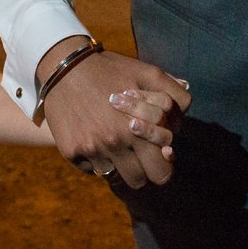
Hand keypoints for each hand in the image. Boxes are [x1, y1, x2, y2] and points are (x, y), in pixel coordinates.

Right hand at [37, 40, 190, 188]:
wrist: (65, 66)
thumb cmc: (110, 70)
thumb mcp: (147, 73)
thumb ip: (173, 95)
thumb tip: (183, 117)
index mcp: (136, 129)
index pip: (161, 171)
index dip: (163, 163)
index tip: (158, 152)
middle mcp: (113, 143)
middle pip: (139, 182)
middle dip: (143, 171)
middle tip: (138, 155)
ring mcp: (91, 150)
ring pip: (114, 177)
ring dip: (117, 164)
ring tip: (114, 143)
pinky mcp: (71, 152)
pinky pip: (91, 168)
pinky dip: (95, 157)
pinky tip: (93, 135)